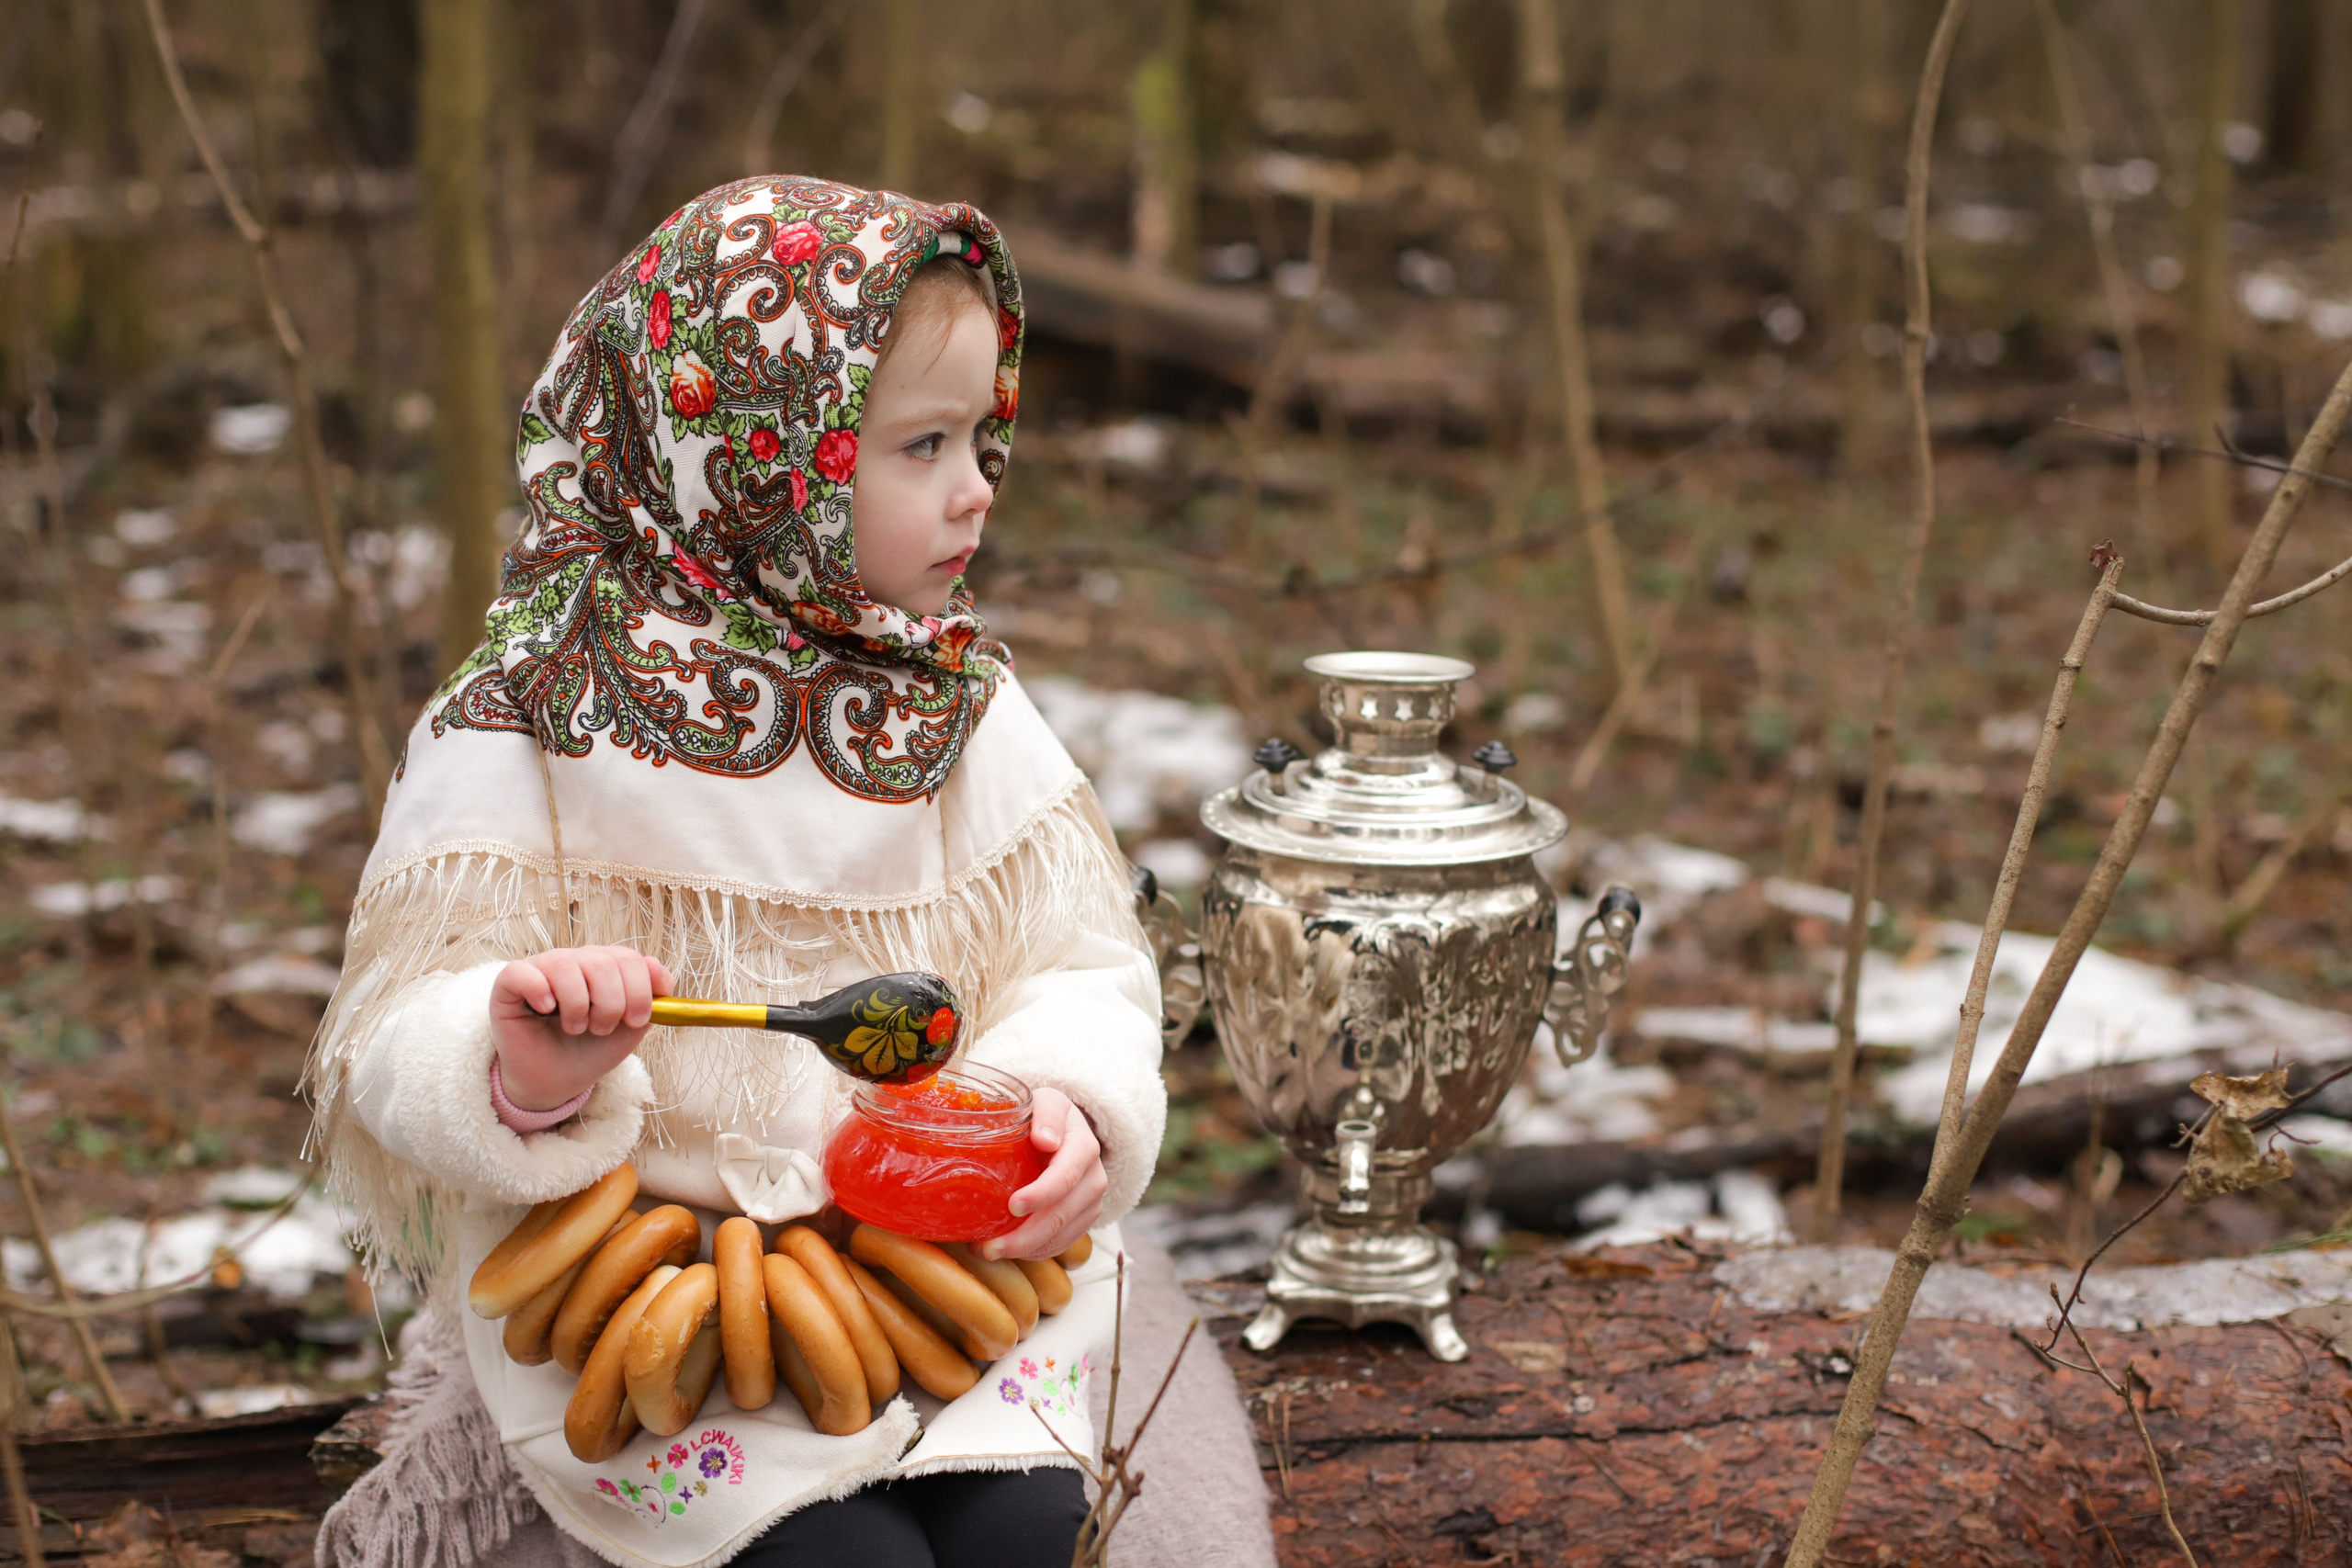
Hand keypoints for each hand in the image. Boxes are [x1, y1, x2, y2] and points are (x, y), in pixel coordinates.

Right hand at [490, 946, 671, 1111]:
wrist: (555, 1083)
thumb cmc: (590, 1052)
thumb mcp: (629, 1028)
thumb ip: (649, 999)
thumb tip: (658, 971)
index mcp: (604, 967)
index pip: (629, 958)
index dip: (639, 989)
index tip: (636, 1021)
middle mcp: (574, 961)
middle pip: (601, 961)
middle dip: (610, 1004)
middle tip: (601, 1029)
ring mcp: (540, 969)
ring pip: (565, 964)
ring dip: (577, 1005)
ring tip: (575, 1028)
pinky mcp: (508, 984)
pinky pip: (522, 972)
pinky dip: (539, 991)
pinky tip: (546, 1011)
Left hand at [982, 1087, 1104, 1261]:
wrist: (1065, 1131)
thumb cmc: (1046, 1116)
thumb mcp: (1046, 1101)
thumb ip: (1047, 1114)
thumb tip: (1045, 1140)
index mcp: (1084, 1146)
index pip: (1066, 1176)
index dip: (1041, 1195)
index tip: (1013, 1205)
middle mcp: (1094, 1178)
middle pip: (1063, 1215)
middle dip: (1025, 1237)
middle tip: (988, 1247)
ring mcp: (1091, 1203)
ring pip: (1061, 1236)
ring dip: (1024, 1249)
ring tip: (987, 1251)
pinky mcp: (1083, 1220)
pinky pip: (1060, 1244)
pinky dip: (1033, 1252)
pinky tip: (1006, 1249)